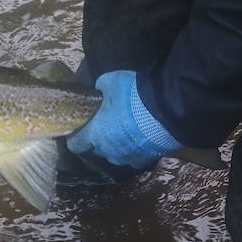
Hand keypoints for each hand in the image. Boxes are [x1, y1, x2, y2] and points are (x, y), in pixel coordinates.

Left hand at [66, 70, 181, 169]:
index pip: (75, 145)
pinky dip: (135, 148)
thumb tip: (98, 91)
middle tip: (106, 123)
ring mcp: (128, 157)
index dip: (75, 137)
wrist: (166, 108)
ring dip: (117, 146)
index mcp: (95, 134)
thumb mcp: (108, 82)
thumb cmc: (131, 95)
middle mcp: (109, 151)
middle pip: (97, 150)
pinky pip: (134, 156)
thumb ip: (98, 89)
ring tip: (125, 130)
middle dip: (98, 139)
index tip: (79, 129)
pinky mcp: (146, 159)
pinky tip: (140, 136)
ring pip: (116, 155)